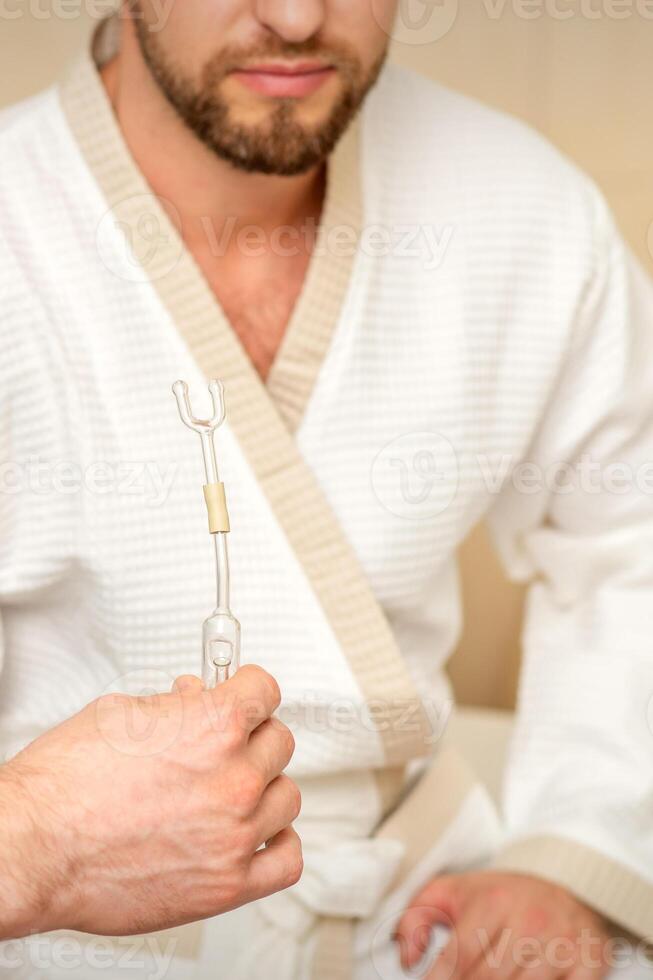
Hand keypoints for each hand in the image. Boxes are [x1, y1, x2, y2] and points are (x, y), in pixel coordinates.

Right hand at [0, 666, 301, 938]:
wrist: (32, 849)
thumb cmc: (64, 787)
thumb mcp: (120, 714)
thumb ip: (173, 705)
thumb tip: (194, 698)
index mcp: (213, 727)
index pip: (266, 690)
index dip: (249, 688)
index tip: (245, 696)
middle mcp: (233, 778)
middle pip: (280, 741)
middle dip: (252, 735)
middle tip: (228, 743)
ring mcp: (235, 833)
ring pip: (286, 796)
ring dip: (264, 787)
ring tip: (235, 788)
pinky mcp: (227, 884)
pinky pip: (286, 860)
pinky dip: (279, 844)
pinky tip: (260, 835)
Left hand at [396, 871, 611, 979]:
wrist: (564, 886)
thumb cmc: (500, 897)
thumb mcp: (452, 893)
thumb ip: (416, 918)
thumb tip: (407, 959)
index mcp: (495, 901)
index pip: (460, 956)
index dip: (440, 979)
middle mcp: (531, 920)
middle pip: (487, 979)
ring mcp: (563, 944)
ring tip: (486, 978)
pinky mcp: (590, 964)